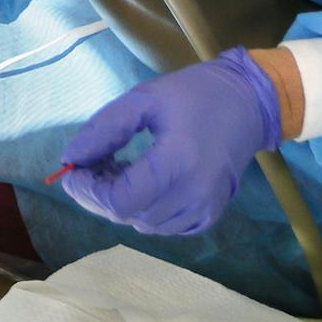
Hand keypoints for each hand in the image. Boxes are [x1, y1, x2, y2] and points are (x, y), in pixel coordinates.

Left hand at [54, 47, 282, 233]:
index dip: (88, 191)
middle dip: (98, 194)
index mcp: (178, 163)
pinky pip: (165, 226)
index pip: (120, 200)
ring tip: (115, 169)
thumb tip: (71, 158)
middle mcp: (194, 195)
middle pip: (127, 215)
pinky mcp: (210, 215)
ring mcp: (205, 210)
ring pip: (144, 224)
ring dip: (120, 202)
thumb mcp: (143, 99)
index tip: (72, 169)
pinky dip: (144, 210)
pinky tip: (140, 182)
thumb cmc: (194, 94)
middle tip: (90, 165)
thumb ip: (104, 129)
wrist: (250, 103)